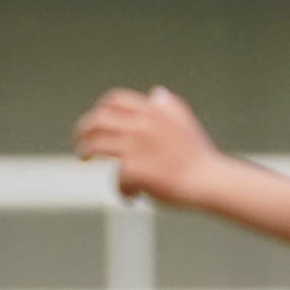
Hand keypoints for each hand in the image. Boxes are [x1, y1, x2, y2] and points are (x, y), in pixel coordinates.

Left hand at [73, 85, 220, 204]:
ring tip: (84, 157)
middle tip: (80, 139)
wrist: (210, 180)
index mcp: (153, 111)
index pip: (115, 100)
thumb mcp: (184, 122)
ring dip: (86, 151)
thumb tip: (155, 93)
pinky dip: (122, 189)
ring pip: (96, 145)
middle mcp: (142, 124)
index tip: (95, 118)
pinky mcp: (133, 170)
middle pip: (99, 120)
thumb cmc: (198, 156)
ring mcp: (135, 146)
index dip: (100, 109)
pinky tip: (131, 196)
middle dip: (84, 128)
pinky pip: (116, 178)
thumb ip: (168, 106)